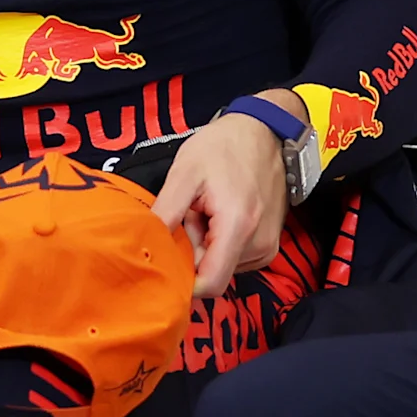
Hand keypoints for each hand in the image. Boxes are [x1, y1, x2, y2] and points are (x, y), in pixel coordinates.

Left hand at [151, 105, 290, 297]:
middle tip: (190, 215)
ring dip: (208, 246)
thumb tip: (147, 247)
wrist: (264, 131)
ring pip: (223, 266)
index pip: (210, 284)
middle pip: (213, 273)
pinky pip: (235, 258)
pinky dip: (222, 242)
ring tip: (207, 210)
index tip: (169, 256)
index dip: (184, 280)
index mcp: (238, 228)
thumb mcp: (184, 173)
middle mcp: (259, 246)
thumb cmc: (223, 147)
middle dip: (194, 252)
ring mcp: (268, 247)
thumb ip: (166, 213)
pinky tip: (221, 214)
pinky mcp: (270, 245)